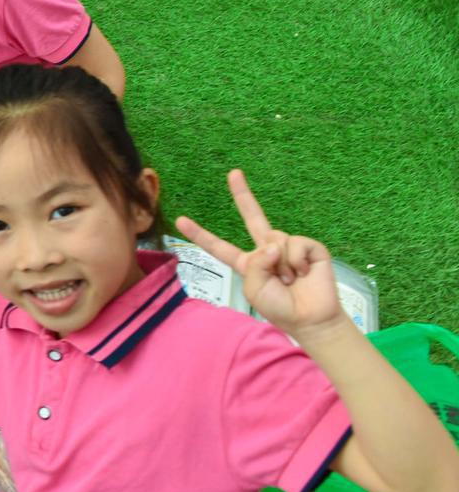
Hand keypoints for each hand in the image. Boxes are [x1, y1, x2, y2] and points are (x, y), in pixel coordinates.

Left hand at [176, 170, 345, 336]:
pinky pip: (296, 242)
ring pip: (275, 238)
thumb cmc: (280, 308)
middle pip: (252, 217)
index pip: (220, 247)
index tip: (181, 220)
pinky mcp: (310, 248)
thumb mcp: (254, 289)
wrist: (311, 318)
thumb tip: (273, 243)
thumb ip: (255, 264)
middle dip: (243, 194)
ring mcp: (287, 247)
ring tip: (291, 280)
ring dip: (282, 263)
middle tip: (233, 173)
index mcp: (247, 263)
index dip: (201, 234)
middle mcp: (266, 250)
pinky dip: (297, 259)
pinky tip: (304, 272)